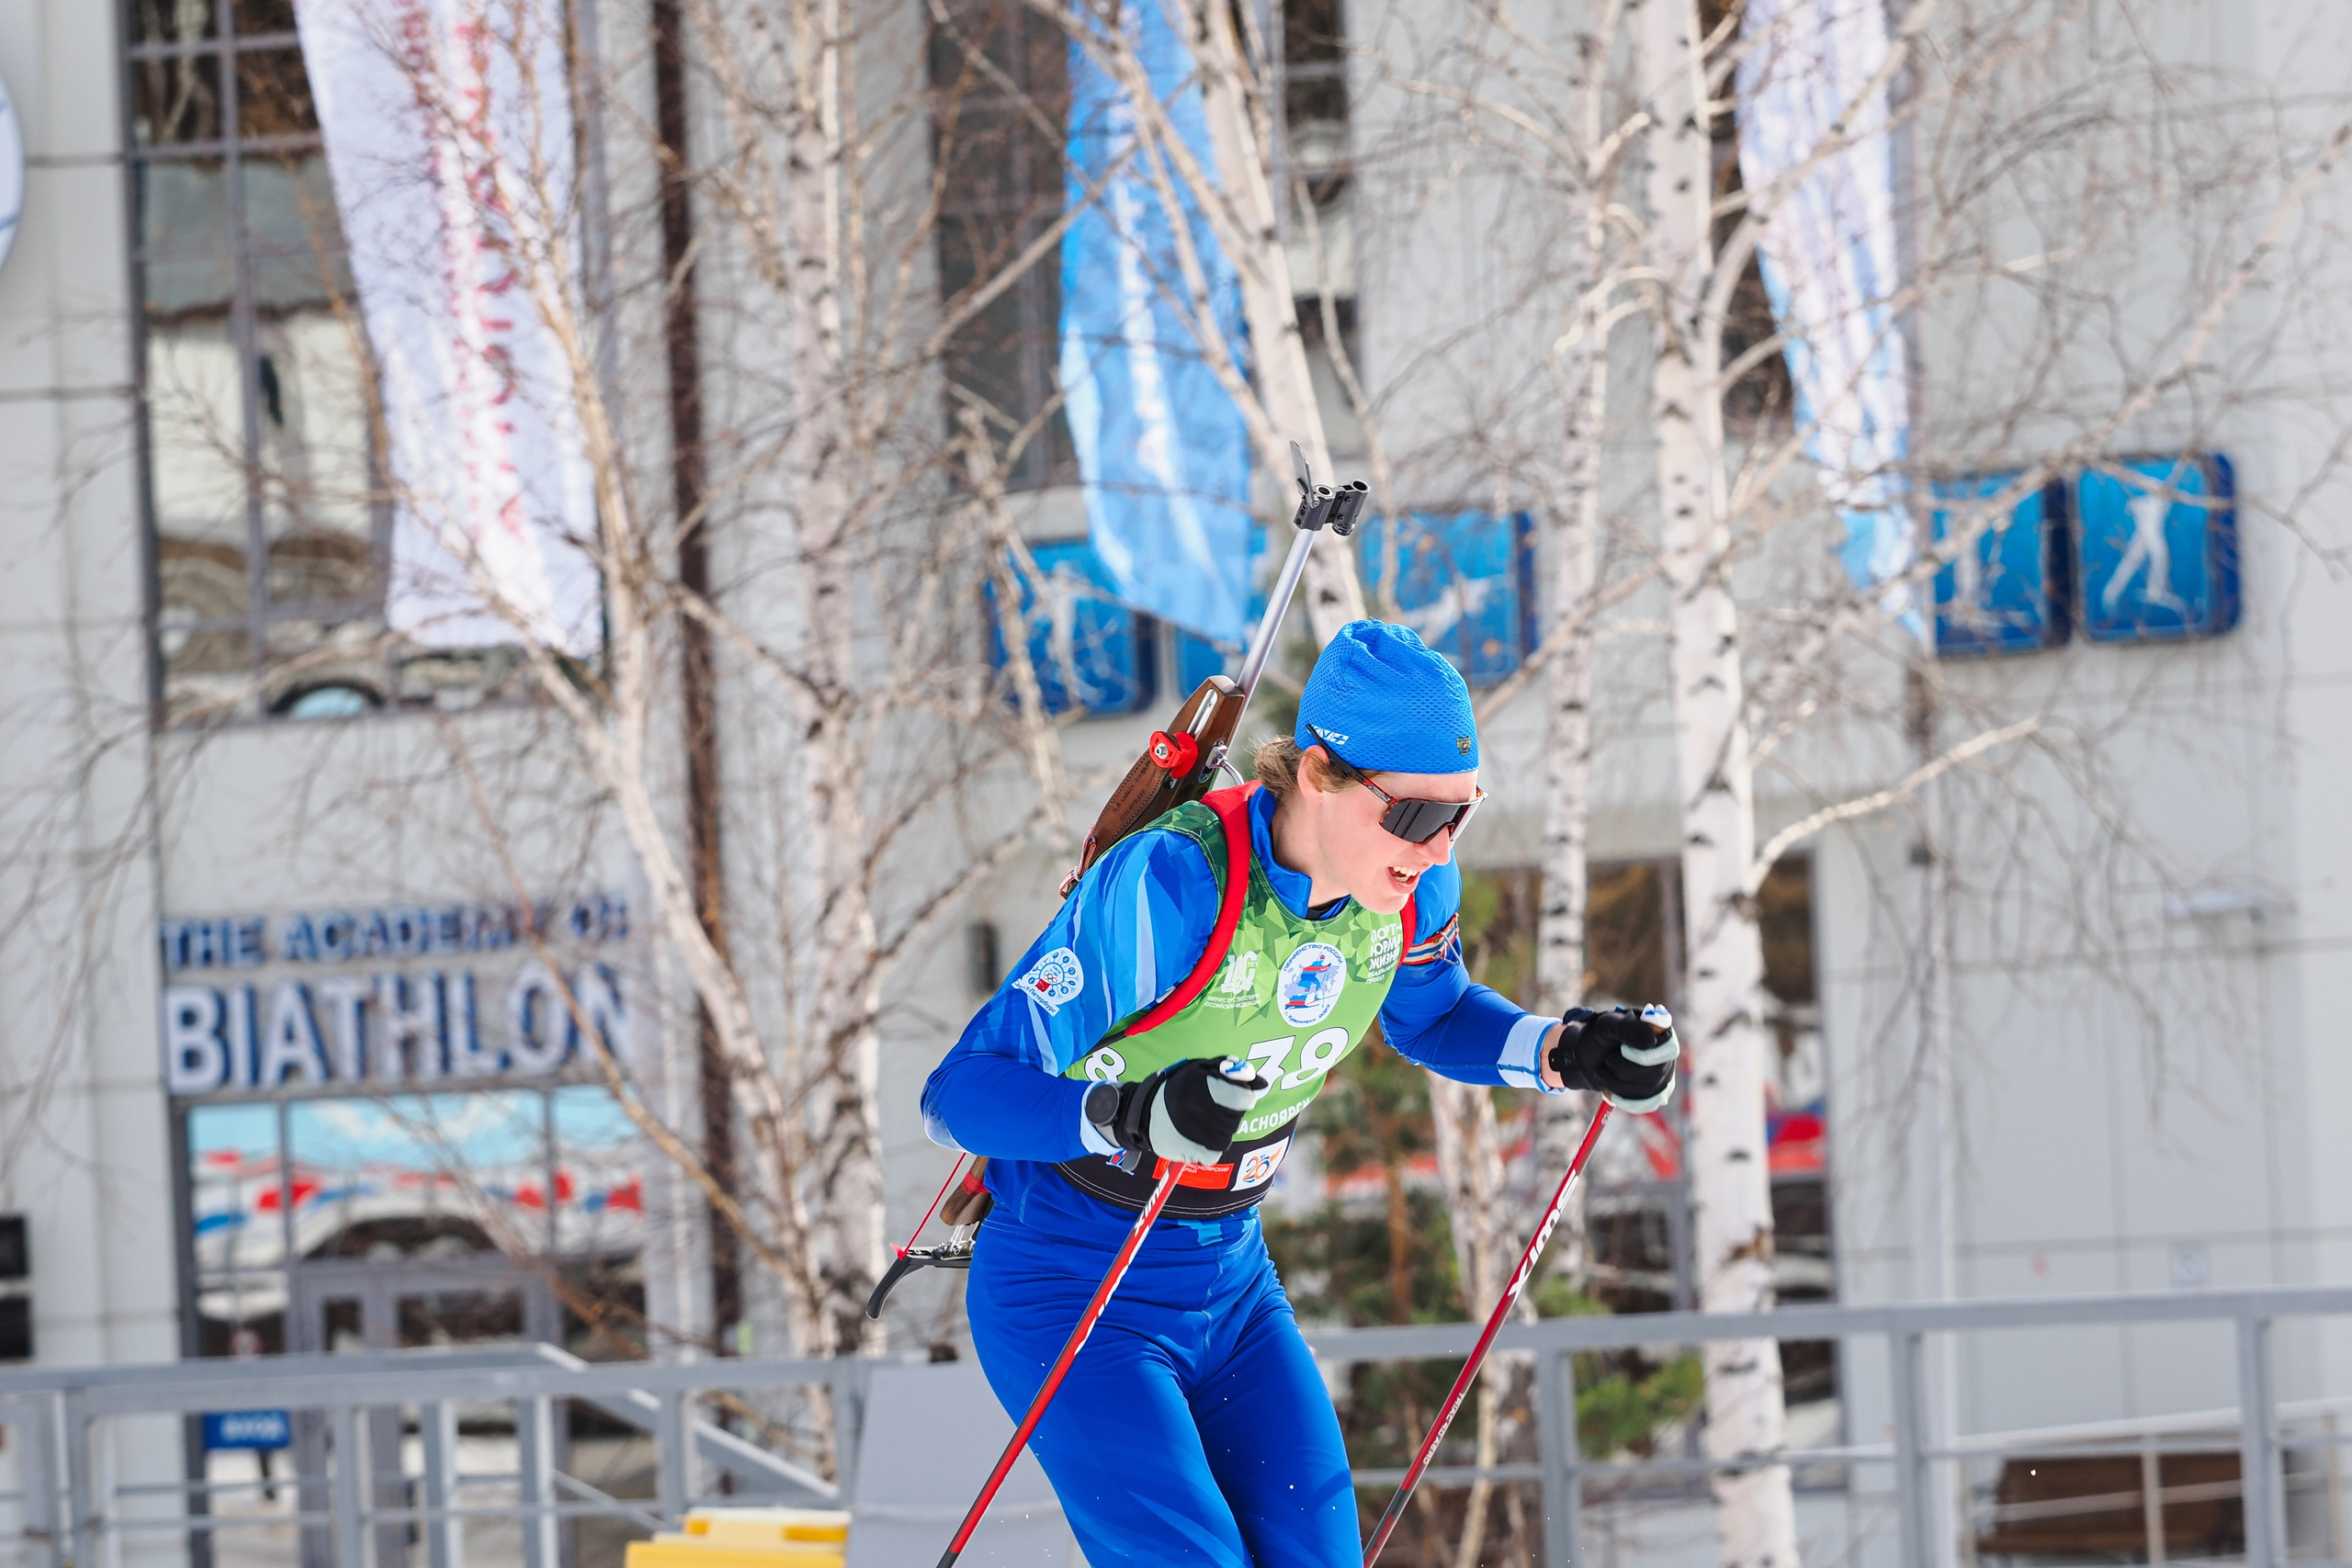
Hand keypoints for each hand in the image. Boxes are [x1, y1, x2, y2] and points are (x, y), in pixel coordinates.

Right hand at [1106, 1057, 1270, 1166]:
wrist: (1143, 1112)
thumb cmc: (1177, 1088)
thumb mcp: (1199, 1069)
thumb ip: (1230, 1070)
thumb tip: (1260, 1082)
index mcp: (1203, 1086)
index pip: (1244, 1098)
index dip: (1241, 1096)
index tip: (1232, 1096)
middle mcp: (1200, 1111)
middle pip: (1235, 1119)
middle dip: (1229, 1113)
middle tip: (1211, 1107)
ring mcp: (1195, 1136)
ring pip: (1226, 1137)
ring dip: (1220, 1129)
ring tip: (1201, 1121)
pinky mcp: (1190, 1154)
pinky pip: (1213, 1153)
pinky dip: (1209, 1147)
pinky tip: (1197, 1136)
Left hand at [1547, 1004, 1678, 1111]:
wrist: (1590, 1054)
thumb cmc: (1602, 1034)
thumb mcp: (1608, 1024)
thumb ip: (1628, 1028)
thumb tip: (1651, 1042)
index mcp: (1663, 1032)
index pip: (1668, 1049)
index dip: (1641, 1055)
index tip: (1621, 1049)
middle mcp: (1668, 1054)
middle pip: (1657, 1072)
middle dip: (1623, 1069)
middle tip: (1607, 1058)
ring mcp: (1664, 1074)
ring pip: (1648, 1089)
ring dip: (1617, 1082)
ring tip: (1603, 1070)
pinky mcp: (1655, 1093)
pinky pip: (1643, 1103)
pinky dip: (1621, 1096)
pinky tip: (1611, 1084)